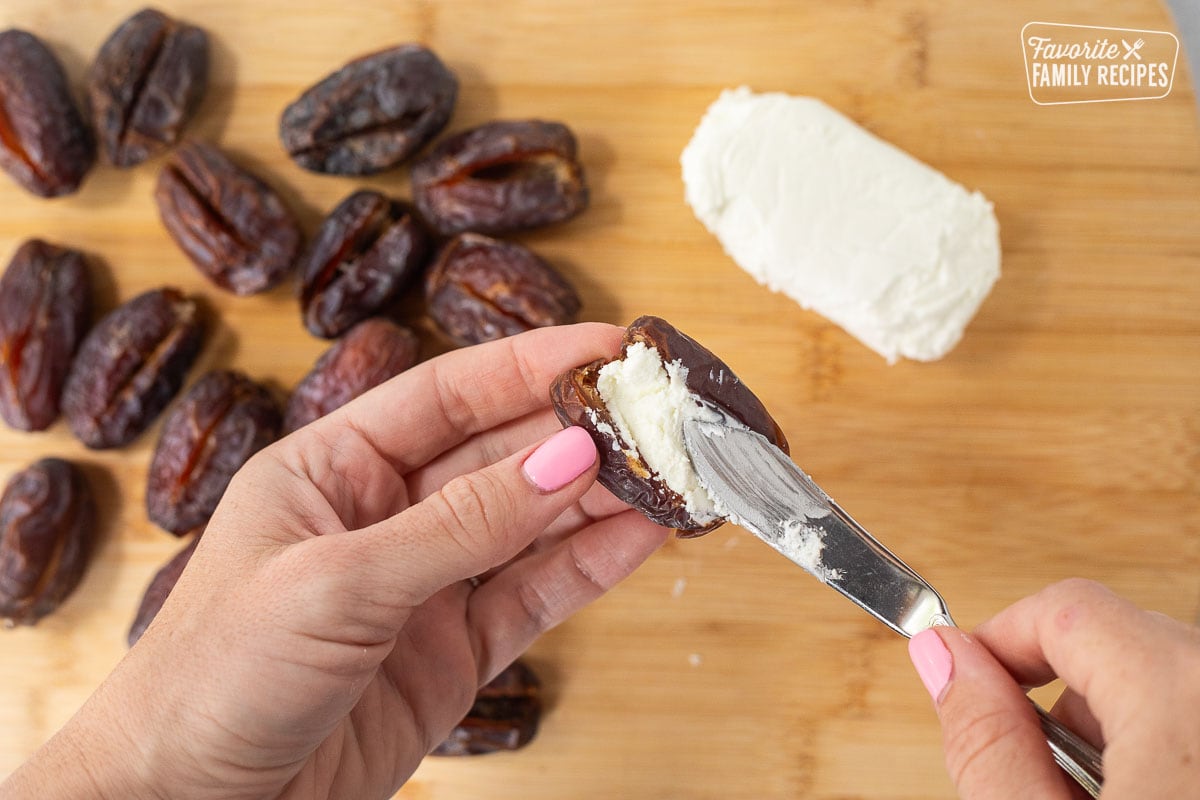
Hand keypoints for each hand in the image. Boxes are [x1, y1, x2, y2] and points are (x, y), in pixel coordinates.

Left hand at [3, 322, 669, 799]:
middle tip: (660, 414)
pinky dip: (590, 565)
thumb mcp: (338, 583)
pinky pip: (534, 594)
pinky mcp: (454, 651)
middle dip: (580, 432)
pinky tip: (641, 535)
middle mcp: (383, 516)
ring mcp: (424, 585)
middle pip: (501, 455)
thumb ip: (460, 523)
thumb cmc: (213, 680)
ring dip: (599, 497)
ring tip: (671, 471)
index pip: (448, 395)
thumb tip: (565, 457)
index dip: (531, 365)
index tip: (608, 345)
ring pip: (528, 524)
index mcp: (332, 468)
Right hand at [907, 578, 1199, 798]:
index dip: (997, 640)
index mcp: (1180, 692)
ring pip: (1164, 685)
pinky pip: (1196, 717)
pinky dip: (1165, 749)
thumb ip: (988, 741)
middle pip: (1118, 645)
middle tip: (1023, 773)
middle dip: (1053, 699)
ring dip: (1110, 731)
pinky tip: (1142, 798)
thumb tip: (942, 657)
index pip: (1066, 609)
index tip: (961, 686)